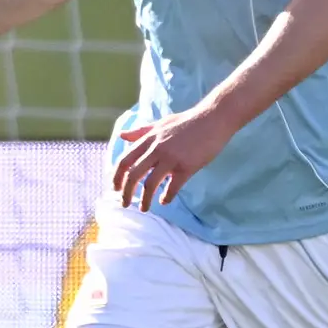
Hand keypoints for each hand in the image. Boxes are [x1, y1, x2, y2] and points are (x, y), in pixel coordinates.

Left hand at [109, 105, 233, 211]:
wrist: (213, 119)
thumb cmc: (187, 122)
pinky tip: (164, 201)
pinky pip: (172, 188)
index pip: (125, 160)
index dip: (117, 176)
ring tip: (144, 208)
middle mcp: (156, 149)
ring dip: (145, 200)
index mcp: (148, 139)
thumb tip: (122, 136)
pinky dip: (166, 197)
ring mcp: (171, 158)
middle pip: (133, 175)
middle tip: (124, 203)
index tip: (115, 188)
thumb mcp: (160, 124)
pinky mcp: (186, 167)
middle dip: (126, 193)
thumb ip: (140, 132)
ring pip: (150, 184)